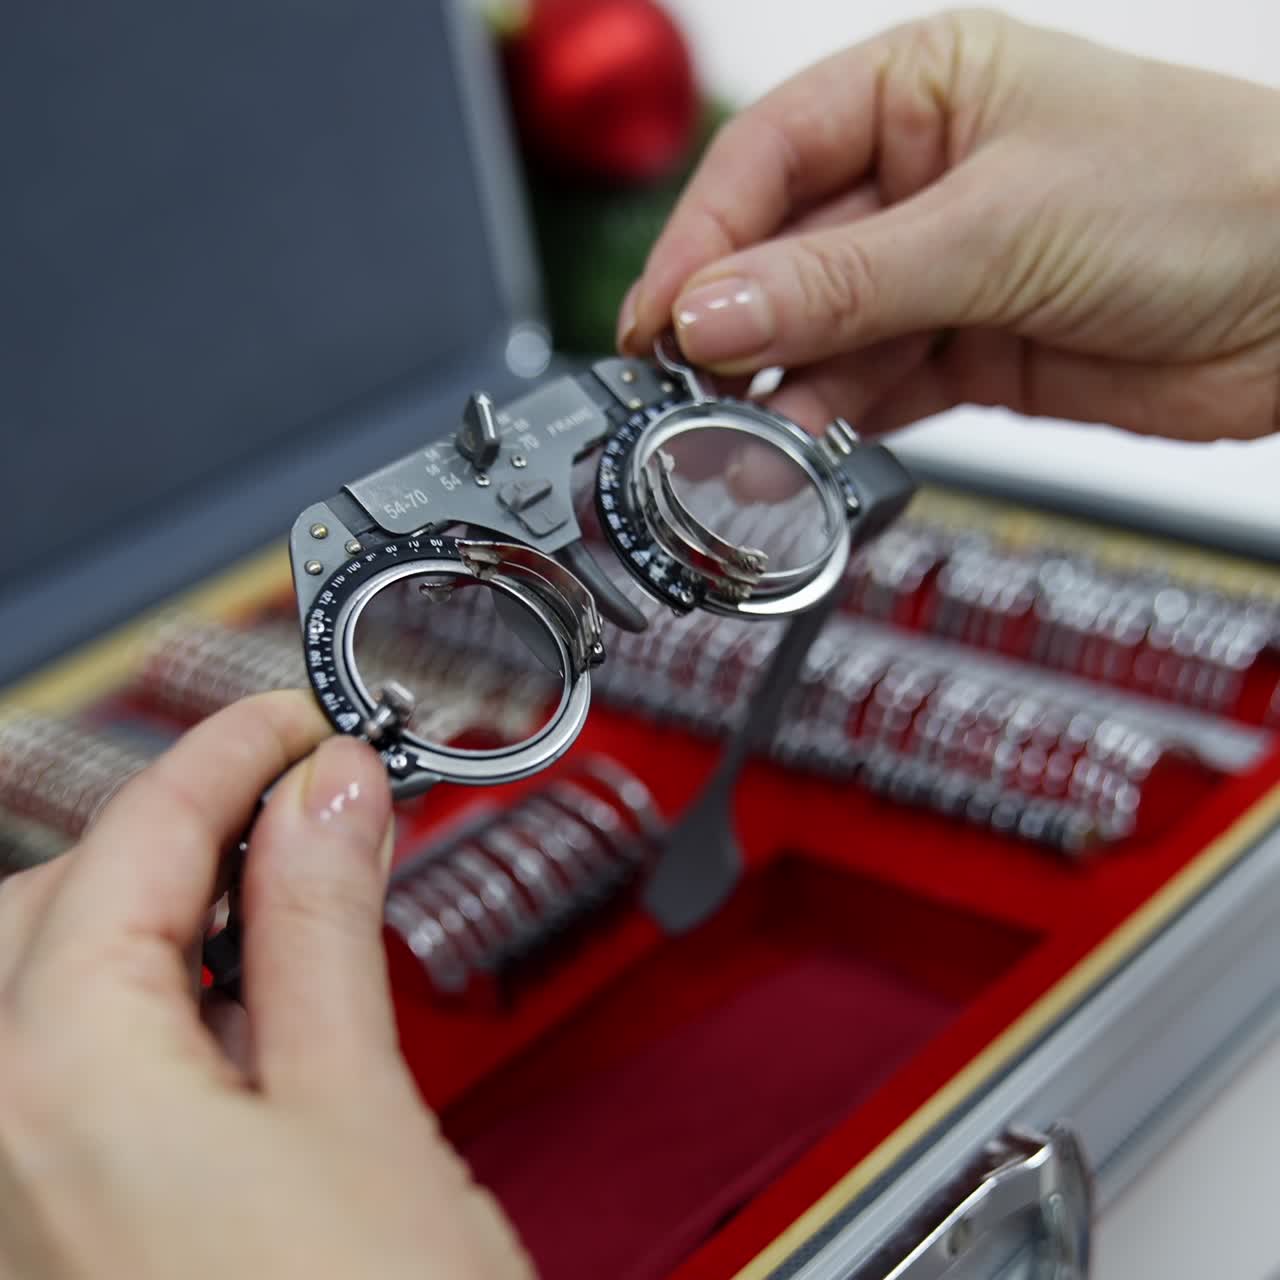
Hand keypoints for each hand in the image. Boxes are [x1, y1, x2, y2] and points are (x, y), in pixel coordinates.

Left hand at [0, 692, 531, 1279]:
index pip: (133, 846)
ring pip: (42, 983)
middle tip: (292, 796)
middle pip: (50, 901)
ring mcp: (10, 1198)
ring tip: (278, 888)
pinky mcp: (47, 1235)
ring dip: (155, 911)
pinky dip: (146, 1003)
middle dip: (170, 827)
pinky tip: (240, 1006)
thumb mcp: (362, 1112)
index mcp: (56, 1087)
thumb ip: (327, 928)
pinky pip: (61, 1070)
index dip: (226, 754)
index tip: (294, 717)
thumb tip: (328, 797)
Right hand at [619, 10, 1279, 441]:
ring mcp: (936, 271)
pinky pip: (867, 388)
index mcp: (920, 89)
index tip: (658, 319)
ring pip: (819, 335)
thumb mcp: (995, 225)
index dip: (702, 243)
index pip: (767, 161)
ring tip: (737, 444)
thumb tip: (711, 312)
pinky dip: (830, 424)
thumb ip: (842, 279)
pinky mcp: (961, 350)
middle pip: (782, 256)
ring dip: (776, 392)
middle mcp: (917, 178)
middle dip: (732, 328)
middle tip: (683, 393)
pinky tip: (799, 451)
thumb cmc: (1202, 195)